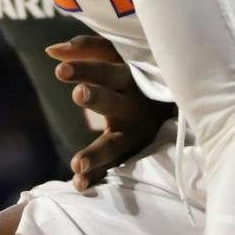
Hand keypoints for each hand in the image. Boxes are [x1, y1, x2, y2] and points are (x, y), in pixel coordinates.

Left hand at [45, 36, 172, 190]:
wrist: (182, 104)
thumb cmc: (138, 75)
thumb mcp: (118, 58)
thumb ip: (87, 50)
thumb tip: (52, 50)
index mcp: (130, 78)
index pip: (106, 70)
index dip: (85, 69)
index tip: (60, 69)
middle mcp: (133, 106)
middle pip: (112, 102)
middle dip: (96, 98)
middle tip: (78, 94)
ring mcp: (133, 134)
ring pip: (114, 144)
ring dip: (96, 154)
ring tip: (76, 165)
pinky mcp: (131, 154)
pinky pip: (112, 167)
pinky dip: (96, 177)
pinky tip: (78, 185)